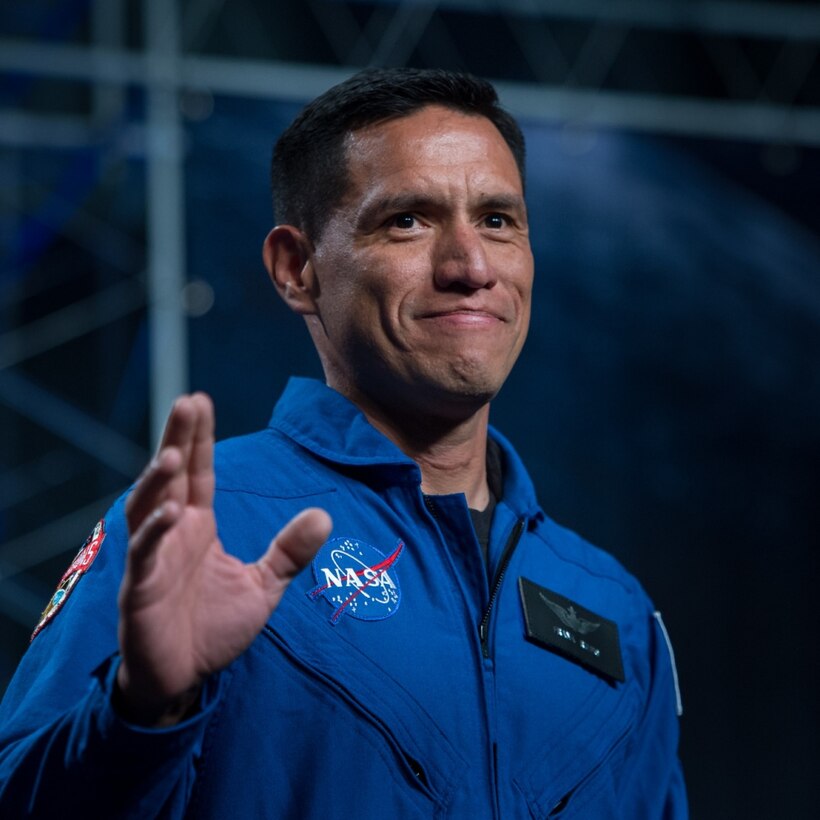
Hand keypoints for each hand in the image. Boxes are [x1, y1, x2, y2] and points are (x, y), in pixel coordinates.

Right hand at [116, 393, 330, 725]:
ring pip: (148, 508)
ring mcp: (153, 560)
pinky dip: (153, 533)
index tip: (201, 399)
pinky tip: (170, 513)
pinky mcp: (140, 590)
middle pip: (171, 478)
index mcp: (198, 528)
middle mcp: (172, 534)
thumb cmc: (215, 628)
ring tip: (173, 453)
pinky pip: (144, 555)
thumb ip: (289, 552)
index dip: (198, 439)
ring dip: (158, 481)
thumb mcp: (263, 586)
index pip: (199, 474)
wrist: (184, 678)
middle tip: (187, 401)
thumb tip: (325, 515)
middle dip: (177, 439)